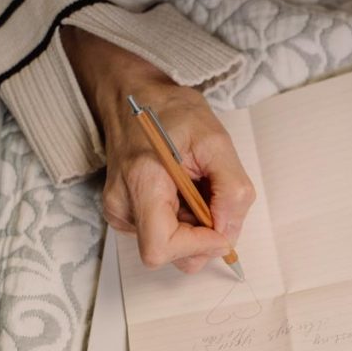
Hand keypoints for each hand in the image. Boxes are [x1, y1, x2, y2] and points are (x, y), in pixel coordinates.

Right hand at [61, 26, 254, 272]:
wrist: (136, 97)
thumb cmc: (173, 112)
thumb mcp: (217, 140)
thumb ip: (231, 189)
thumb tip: (229, 231)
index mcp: (141, 182)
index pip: (161, 247)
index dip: (198, 246)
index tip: (221, 227)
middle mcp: (122, 204)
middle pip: (168, 253)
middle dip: (202, 237)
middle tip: (212, 198)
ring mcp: (121, 210)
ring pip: (170, 246)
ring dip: (196, 228)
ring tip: (196, 188)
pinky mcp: (126, 213)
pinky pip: (164, 234)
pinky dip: (185, 221)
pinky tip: (184, 192)